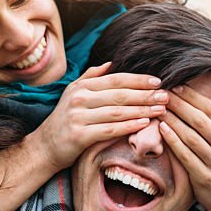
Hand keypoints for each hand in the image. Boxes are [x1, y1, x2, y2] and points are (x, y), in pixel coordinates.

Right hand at [30, 62, 166, 171]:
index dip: (138, 80)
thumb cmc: (64, 120)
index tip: (158, 82)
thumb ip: (91, 77)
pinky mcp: (80, 135)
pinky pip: (110, 129)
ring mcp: (79, 117)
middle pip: (120, 94)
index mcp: (82, 87)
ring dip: (142, 110)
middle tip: (166, 96)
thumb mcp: (73, 94)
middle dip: (146, 95)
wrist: (45, 147)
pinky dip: (129, 126)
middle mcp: (80, 99)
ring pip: (118, 111)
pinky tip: (144, 124)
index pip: (116, 79)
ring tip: (161, 110)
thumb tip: (110, 63)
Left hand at [157, 85, 210, 210]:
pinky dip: (173, 140)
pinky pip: (185, 155)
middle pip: (201, 121)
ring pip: (191, 137)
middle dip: (180, 105)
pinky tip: (162, 128)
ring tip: (159, 108)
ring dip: (173, 120)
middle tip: (163, 95)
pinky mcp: (204, 177)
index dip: (193, 97)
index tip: (176, 87)